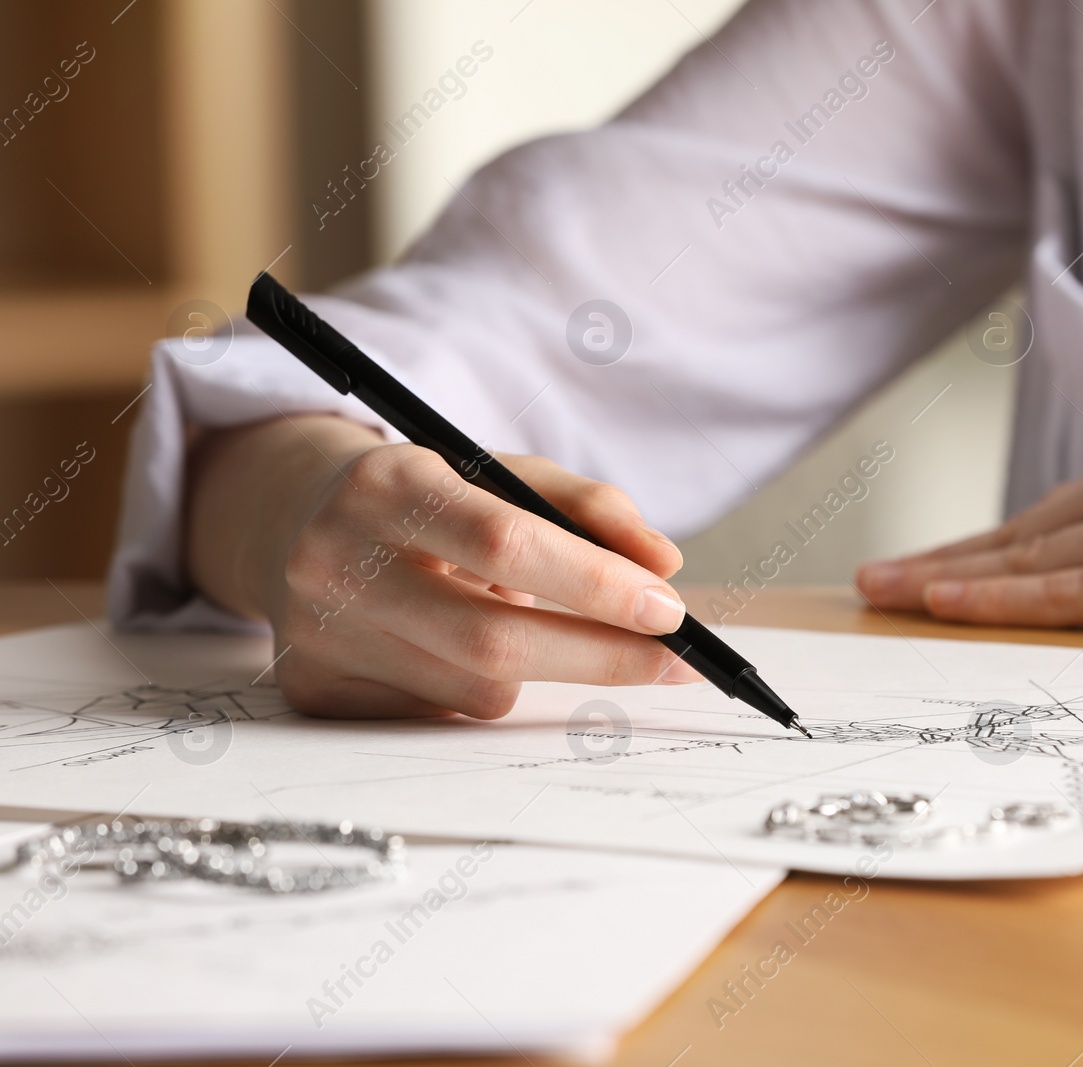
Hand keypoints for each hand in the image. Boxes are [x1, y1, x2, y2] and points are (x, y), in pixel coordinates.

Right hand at [187, 416, 695, 718]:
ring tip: (532, 625)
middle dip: (601, 657)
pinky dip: (481, 687)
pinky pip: (442, 714)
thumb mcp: (501, 473)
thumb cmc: (428, 497)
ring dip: (538, 669)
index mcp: (391, 485)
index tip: (671, 612)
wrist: (296, 518)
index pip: (507, 544)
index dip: (597, 585)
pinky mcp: (316, 690)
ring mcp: (319, 633)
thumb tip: (665, 564)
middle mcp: (338, 559)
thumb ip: (589, 508)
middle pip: (493, 640)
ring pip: (476, 689)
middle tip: (675, 663)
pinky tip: (466, 648)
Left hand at [856, 416, 1082, 640]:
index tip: (940, 562)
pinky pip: (1065, 591)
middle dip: (946, 558)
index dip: (993, 543)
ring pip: (1029, 557)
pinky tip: (941, 604)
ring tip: (881, 593)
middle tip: (875, 577)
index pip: (1062, 509)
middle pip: (1026, 528)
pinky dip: (996, 600)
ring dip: (946, 579)